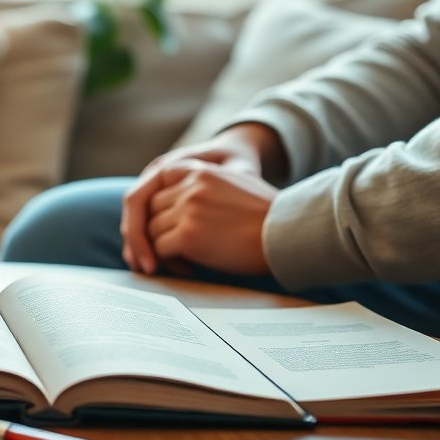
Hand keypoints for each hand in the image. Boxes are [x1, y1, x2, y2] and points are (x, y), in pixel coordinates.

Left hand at [137, 160, 276, 274]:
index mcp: (202, 171)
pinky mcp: (188, 236)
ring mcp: (188, 210)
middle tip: (170, 248)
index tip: (159, 219)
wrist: (288, 235)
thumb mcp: (236, 184)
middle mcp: (191, 187)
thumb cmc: (269, 218)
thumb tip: (180, 210)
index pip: (160, 178)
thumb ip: (206, 187)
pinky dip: (168, 262)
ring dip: (161, 249)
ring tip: (184, 261)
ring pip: (151, 230)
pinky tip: (188, 268)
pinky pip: (160, 249)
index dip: (156, 201)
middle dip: (156, 229)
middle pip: (151, 208)